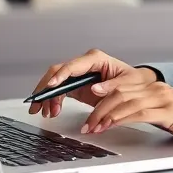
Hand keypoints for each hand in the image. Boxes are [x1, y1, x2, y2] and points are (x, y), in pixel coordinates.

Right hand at [27, 49, 158, 118]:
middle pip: (57, 72)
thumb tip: (95, 88)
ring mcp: (78, 74)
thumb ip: (112, 86)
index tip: (52, 86)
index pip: (73, 65)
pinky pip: (59, 91)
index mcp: (96, 59)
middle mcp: (83, 64)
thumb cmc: (131, 80)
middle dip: (45, 88)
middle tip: (38, 104)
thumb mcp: (127, 83)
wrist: (134, 86)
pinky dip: (53, 101)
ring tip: (46, 112)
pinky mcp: (75, 84)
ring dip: (47, 97)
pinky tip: (52, 111)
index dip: (61, 75)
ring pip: (55, 82)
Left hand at [82, 81, 172, 144]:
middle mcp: (156, 89)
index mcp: (154, 87)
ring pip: (125, 101)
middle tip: (85, 123)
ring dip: (104, 115)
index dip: (100, 93)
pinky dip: (121, 119)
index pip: (120, 86)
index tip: (84, 103)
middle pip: (118, 93)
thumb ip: (147, 111)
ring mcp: (163, 98)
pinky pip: (139, 113)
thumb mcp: (166, 113)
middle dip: (97, 108)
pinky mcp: (170, 111)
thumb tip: (124, 119)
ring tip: (92, 128)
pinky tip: (110, 125)